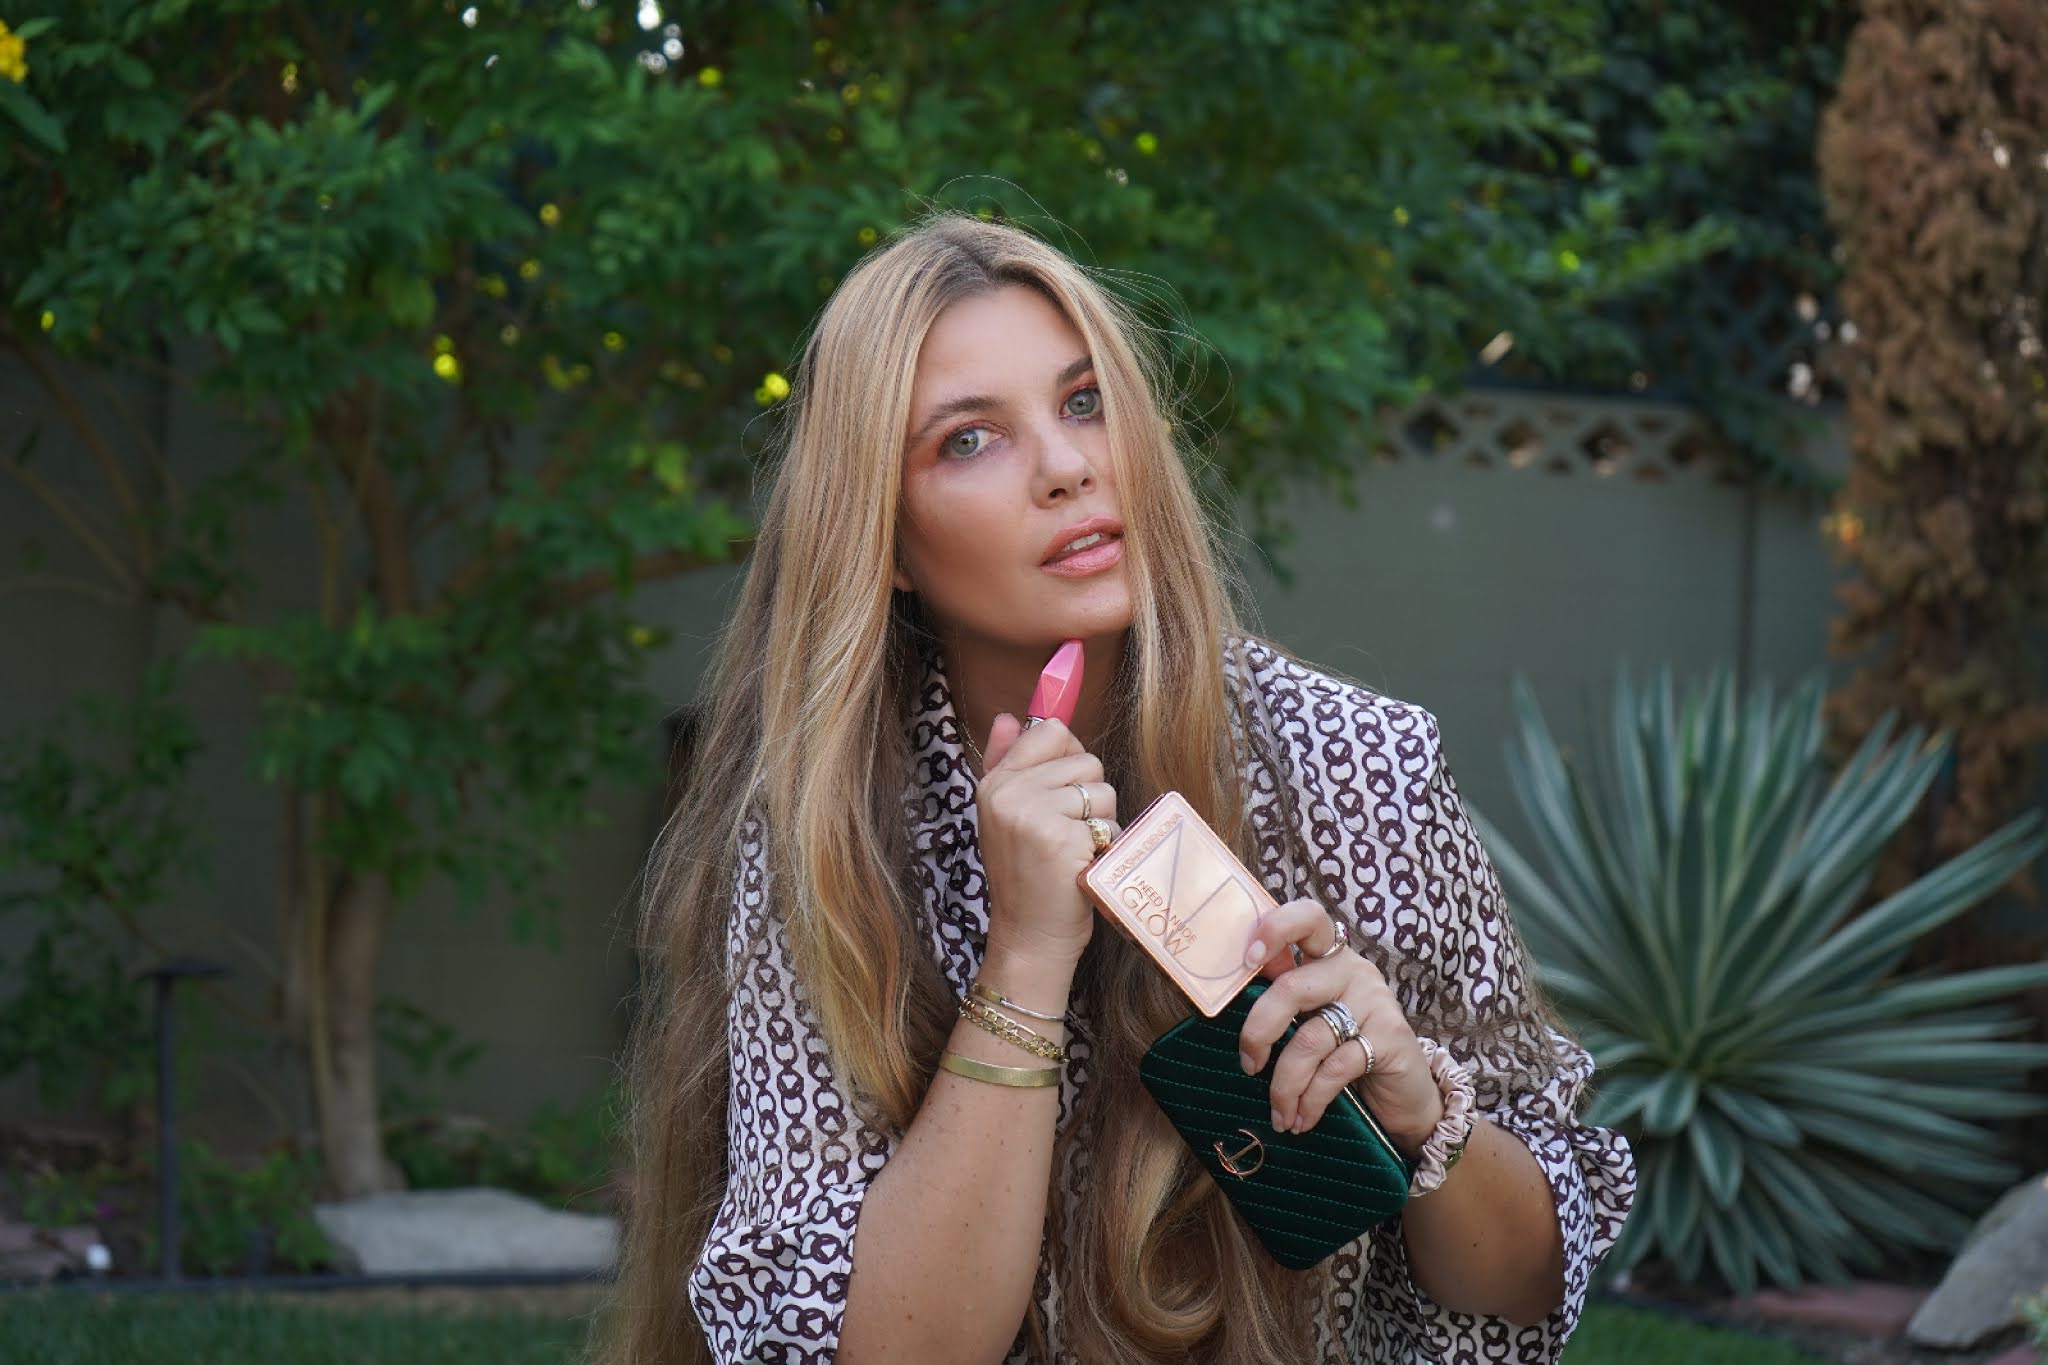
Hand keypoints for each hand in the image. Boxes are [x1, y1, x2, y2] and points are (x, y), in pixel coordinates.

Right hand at [974, 715, 1118, 969]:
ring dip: (1100, 824)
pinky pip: (1110, 823)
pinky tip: (1084, 868)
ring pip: (1103, 792)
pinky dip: (1107, 848)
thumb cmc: (1026, 877)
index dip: (1071, 758)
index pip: (1051, 732)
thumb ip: (1008, 762)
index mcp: (996, 784)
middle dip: (1089, 798)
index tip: (1066, 791)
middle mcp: (1011, 794)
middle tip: (1065, 836)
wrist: (1028, 937)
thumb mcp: (1004, 817)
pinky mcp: (1064, 840)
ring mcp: (1036, 816)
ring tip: (1075, 852)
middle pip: (1087, 761)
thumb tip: (1010, 716)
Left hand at [1235, 899, 1444, 1153]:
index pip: (1307, 917)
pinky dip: (1311, 1099)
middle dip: (1259, 1033)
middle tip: (1248, 1066)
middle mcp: (1352, 970)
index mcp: (1329, 956)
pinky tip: (1303, 1118)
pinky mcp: (1389, 1038)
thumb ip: (1285, 1000)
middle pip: (1291, 988)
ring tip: (1279, 1115)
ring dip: (1284, 1084)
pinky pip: (1335, 1068)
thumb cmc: (1347, 1052)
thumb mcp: (1315, 1019)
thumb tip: (1234, 989)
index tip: (1246, 960)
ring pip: (1310, 1038)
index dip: (1273, 930)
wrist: (1406, 1096)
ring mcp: (1374, 1002)